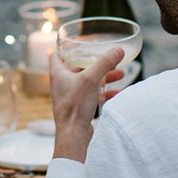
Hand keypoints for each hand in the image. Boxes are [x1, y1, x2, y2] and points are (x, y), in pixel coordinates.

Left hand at [48, 47, 123, 162]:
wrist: (74, 134)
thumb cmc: (75, 106)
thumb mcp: (91, 80)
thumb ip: (105, 63)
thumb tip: (118, 50)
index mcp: (59, 73)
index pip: (56, 54)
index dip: (66, 47)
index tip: (79, 42)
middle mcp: (62, 84)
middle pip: (78, 67)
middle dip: (95, 63)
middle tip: (110, 60)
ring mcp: (70, 96)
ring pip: (88, 82)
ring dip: (103, 77)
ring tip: (120, 74)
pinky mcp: (78, 108)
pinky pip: (93, 96)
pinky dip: (104, 93)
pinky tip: (117, 92)